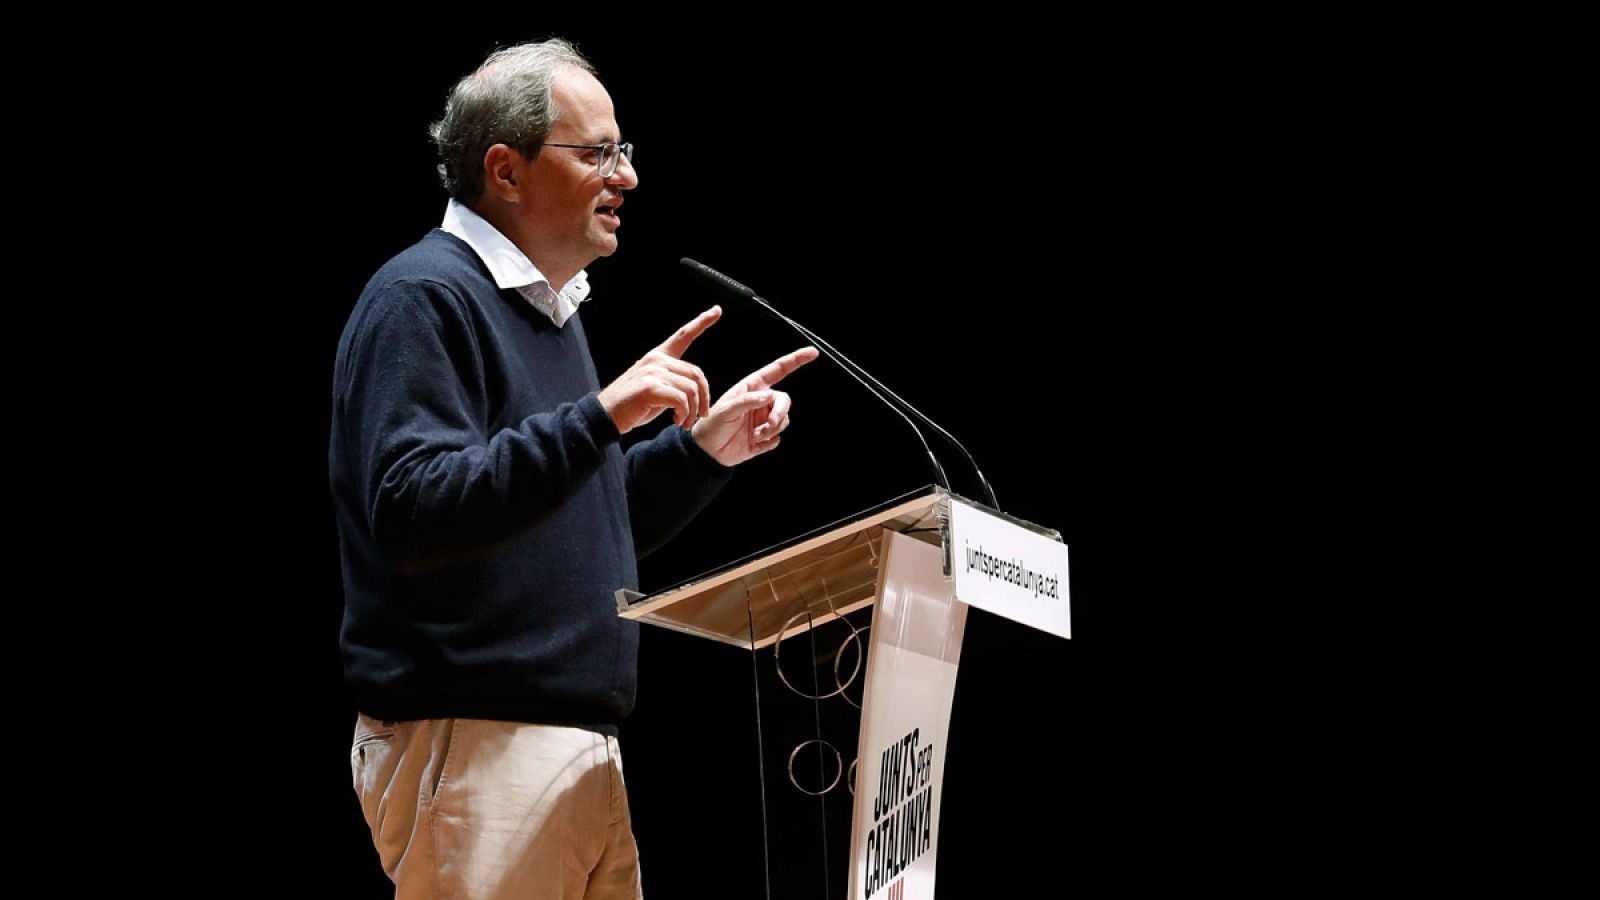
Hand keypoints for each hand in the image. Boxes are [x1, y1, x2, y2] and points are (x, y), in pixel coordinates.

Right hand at [598, 307, 719, 433]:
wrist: (606, 415)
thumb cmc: (631, 405)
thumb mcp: (654, 387)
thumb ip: (672, 380)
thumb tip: (693, 388)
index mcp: (658, 357)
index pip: (683, 335)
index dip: (702, 322)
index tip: (716, 311)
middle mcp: (657, 360)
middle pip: (696, 373)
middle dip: (704, 397)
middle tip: (701, 415)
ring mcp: (653, 372)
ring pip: (691, 389)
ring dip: (692, 411)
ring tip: (683, 422)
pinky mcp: (651, 387)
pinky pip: (682, 400)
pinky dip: (683, 413)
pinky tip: (676, 420)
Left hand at [691, 345, 819, 466]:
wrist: (707, 452)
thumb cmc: (712, 425)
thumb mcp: (726, 409)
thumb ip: (747, 401)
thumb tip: (769, 396)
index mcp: (752, 388)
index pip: (777, 371)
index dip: (795, 360)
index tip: (812, 352)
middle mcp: (761, 402)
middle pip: (784, 400)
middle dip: (781, 412)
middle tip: (771, 424)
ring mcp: (764, 420)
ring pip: (784, 420)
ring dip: (772, 429)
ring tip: (755, 435)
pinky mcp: (765, 438)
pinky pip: (777, 438)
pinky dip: (768, 442)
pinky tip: (753, 443)